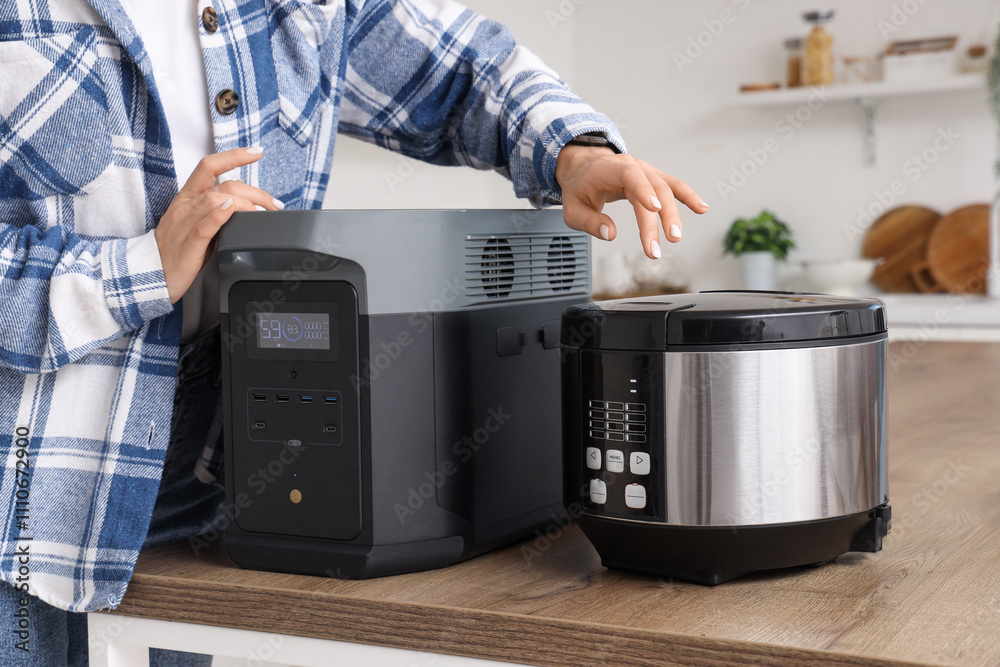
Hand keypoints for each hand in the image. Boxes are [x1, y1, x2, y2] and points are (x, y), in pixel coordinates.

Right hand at [154, 147, 283, 302]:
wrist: (149, 274)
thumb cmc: (175, 250)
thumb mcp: (195, 223)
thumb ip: (214, 210)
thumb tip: (242, 202)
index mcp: (187, 198)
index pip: (209, 166)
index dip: (233, 156)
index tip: (256, 151)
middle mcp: (186, 206)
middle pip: (222, 185)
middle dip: (255, 192)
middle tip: (274, 204)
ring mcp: (185, 224)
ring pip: (214, 200)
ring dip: (245, 202)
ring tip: (263, 211)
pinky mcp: (188, 245)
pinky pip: (203, 226)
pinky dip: (219, 215)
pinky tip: (232, 209)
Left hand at [554, 144, 707, 258]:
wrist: (586, 168)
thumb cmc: (579, 188)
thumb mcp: (572, 208)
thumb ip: (589, 221)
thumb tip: (609, 234)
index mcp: (610, 168)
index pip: (630, 175)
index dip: (643, 190)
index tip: (654, 208)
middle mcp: (633, 166)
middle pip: (652, 189)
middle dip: (658, 218)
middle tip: (659, 246)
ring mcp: (646, 171)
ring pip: (666, 189)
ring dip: (673, 214)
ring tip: (676, 237)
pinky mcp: (653, 179)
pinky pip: (674, 186)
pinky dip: (688, 196)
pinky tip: (702, 208)